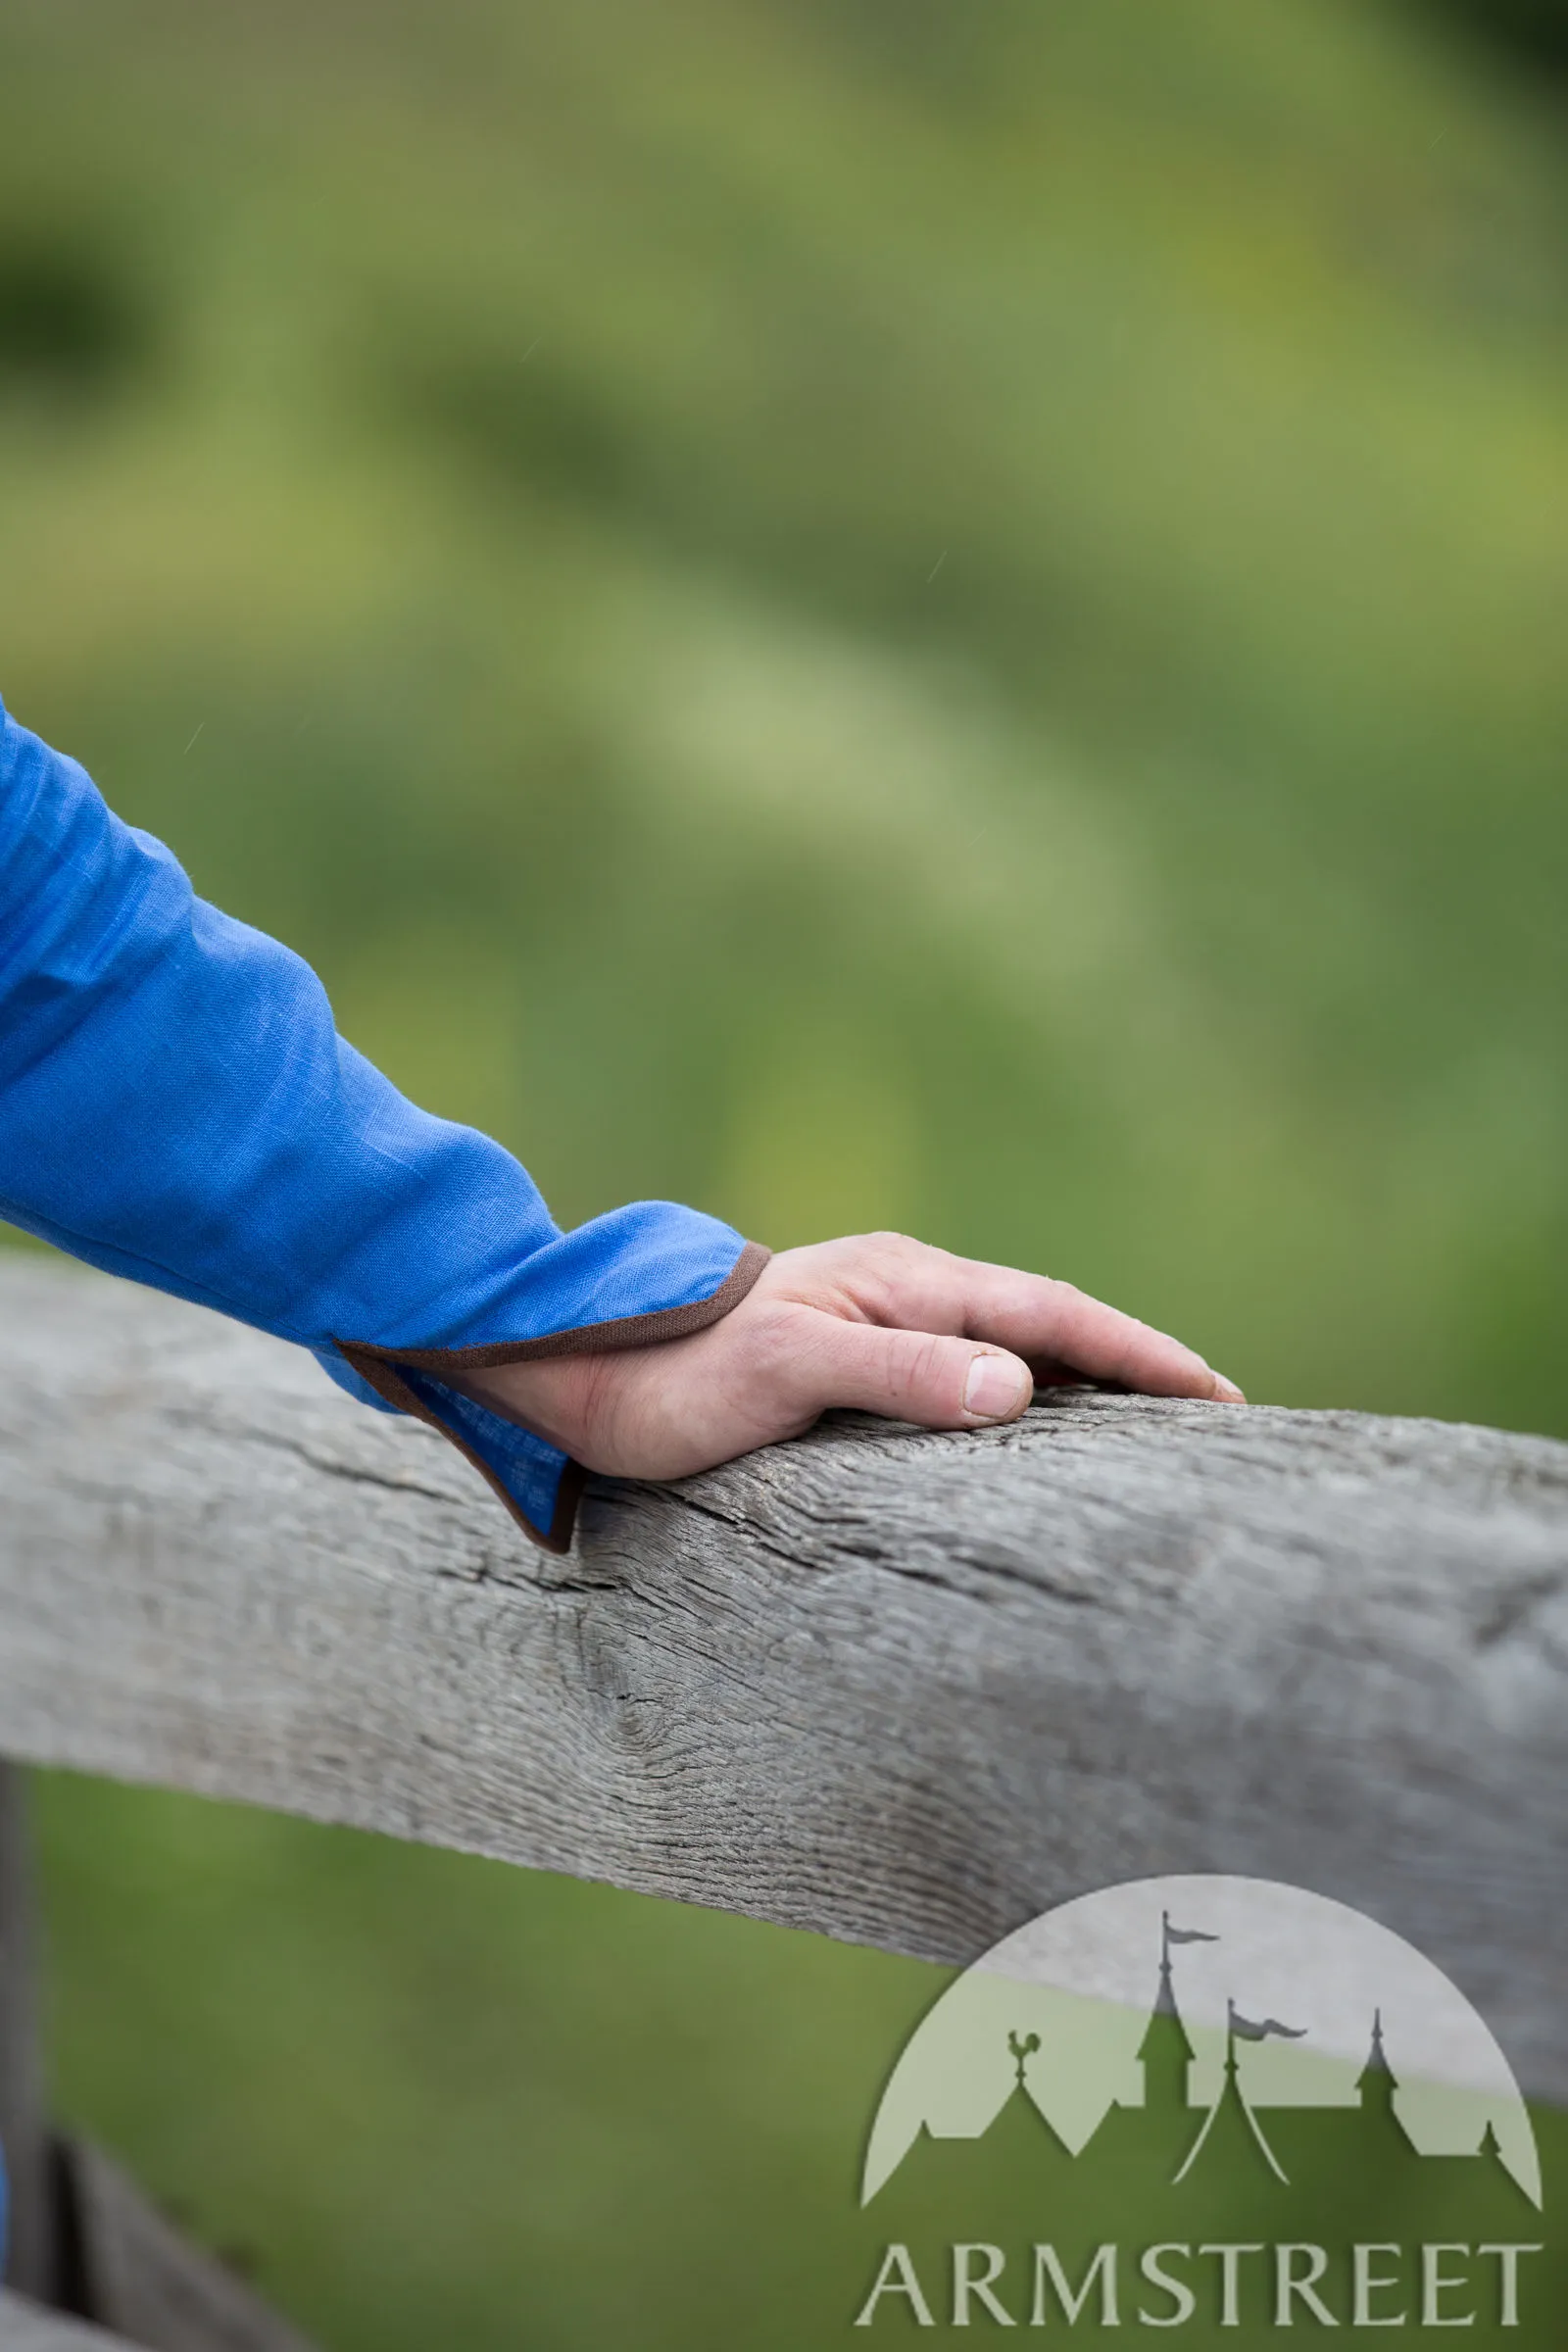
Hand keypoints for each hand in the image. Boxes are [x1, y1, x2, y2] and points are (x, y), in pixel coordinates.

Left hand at [449, 1232, 1243, 1482]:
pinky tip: (1030, 1439)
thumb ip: (904, 1375)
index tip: (1218, 1393)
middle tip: (1215, 1411)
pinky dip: (1020, 1401)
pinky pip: (964, 1377)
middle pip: (1047, 1324)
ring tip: (1147, 1429)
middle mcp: (904, 1294)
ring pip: (1009, 1349)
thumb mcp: (792, 1370)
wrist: (583, 1366)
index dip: (1138, 1353)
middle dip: (1131, 1363)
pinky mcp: (847, 1365)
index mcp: (907, 1281)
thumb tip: (1021, 1390)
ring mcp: (878, 1326)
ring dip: (1081, 1382)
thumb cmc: (681, 1372)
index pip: (1052, 1314)